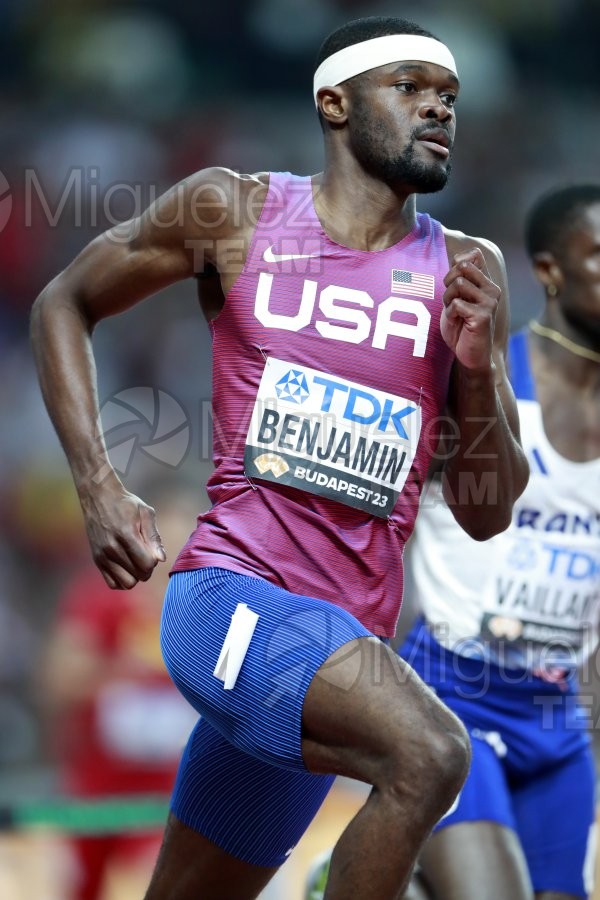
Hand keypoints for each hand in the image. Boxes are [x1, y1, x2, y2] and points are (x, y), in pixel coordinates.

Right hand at [79, 478, 166, 588]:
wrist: (99, 497)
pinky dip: (122, 579)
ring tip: (136, 561)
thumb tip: (161, 559)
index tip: (152, 550)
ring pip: (127, 583)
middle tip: (145, 554)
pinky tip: (126, 567)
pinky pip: (112, 583)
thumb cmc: (126, 504)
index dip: (154, 560)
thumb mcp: (146, 513)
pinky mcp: (96, 560)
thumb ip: (154, 536)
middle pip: (139, 575)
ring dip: (136, 575)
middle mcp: (112, 548)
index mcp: (126, 534)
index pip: (147, 564)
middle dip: (147, 568)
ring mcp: (102, 556)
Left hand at [441, 248, 499, 370]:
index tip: (453, 282)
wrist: (470, 356)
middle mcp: (491, 289)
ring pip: (458, 284)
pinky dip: (450, 313)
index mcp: (486, 282)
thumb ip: (459, 278)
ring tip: (454, 312)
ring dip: (448, 299)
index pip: (475, 254)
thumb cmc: (461, 326)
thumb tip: (458, 258)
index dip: (456, 264)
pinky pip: (456, 304)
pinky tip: (458, 322)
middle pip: (463, 266)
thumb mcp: (458, 298)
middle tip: (451, 300)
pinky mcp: (483, 316)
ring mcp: (489, 302)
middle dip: (448, 282)